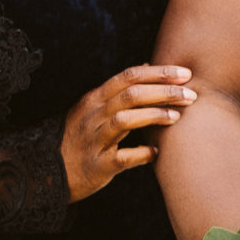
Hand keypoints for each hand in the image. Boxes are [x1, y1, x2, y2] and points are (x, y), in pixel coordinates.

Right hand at [59, 64, 194, 200]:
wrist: (48, 173)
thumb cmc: (79, 137)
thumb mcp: (93, 108)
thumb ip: (119, 89)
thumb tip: (148, 66)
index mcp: (94, 99)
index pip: (128, 77)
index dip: (158, 73)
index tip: (185, 74)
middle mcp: (93, 116)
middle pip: (130, 95)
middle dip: (164, 92)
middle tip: (191, 94)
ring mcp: (93, 141)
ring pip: (124, 121)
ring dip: (154, 116)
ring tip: (177, 117)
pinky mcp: (97, 166)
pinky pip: (122, 157)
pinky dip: (142, 153)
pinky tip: (157, 152)